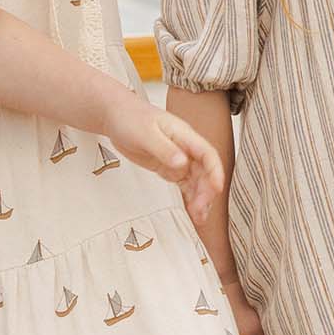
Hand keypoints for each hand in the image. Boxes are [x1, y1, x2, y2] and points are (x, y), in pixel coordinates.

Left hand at [106, 98, 226, 217]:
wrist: (116, 116)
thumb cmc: (130, 118)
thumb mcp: (145, 133)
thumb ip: (164, 148)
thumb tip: (182, 163)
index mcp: (184, 135)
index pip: (207, 154)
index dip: (215, 171)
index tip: (217, 189)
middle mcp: (186, 148)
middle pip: (205, 172)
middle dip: (206, 192)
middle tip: (200, 211)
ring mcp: (179, 158)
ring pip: (197, 181)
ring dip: (200, 198)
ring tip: (199, 218)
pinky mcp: (169, 167)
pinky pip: (185, 185)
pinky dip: (189, 198)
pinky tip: (191, 212)